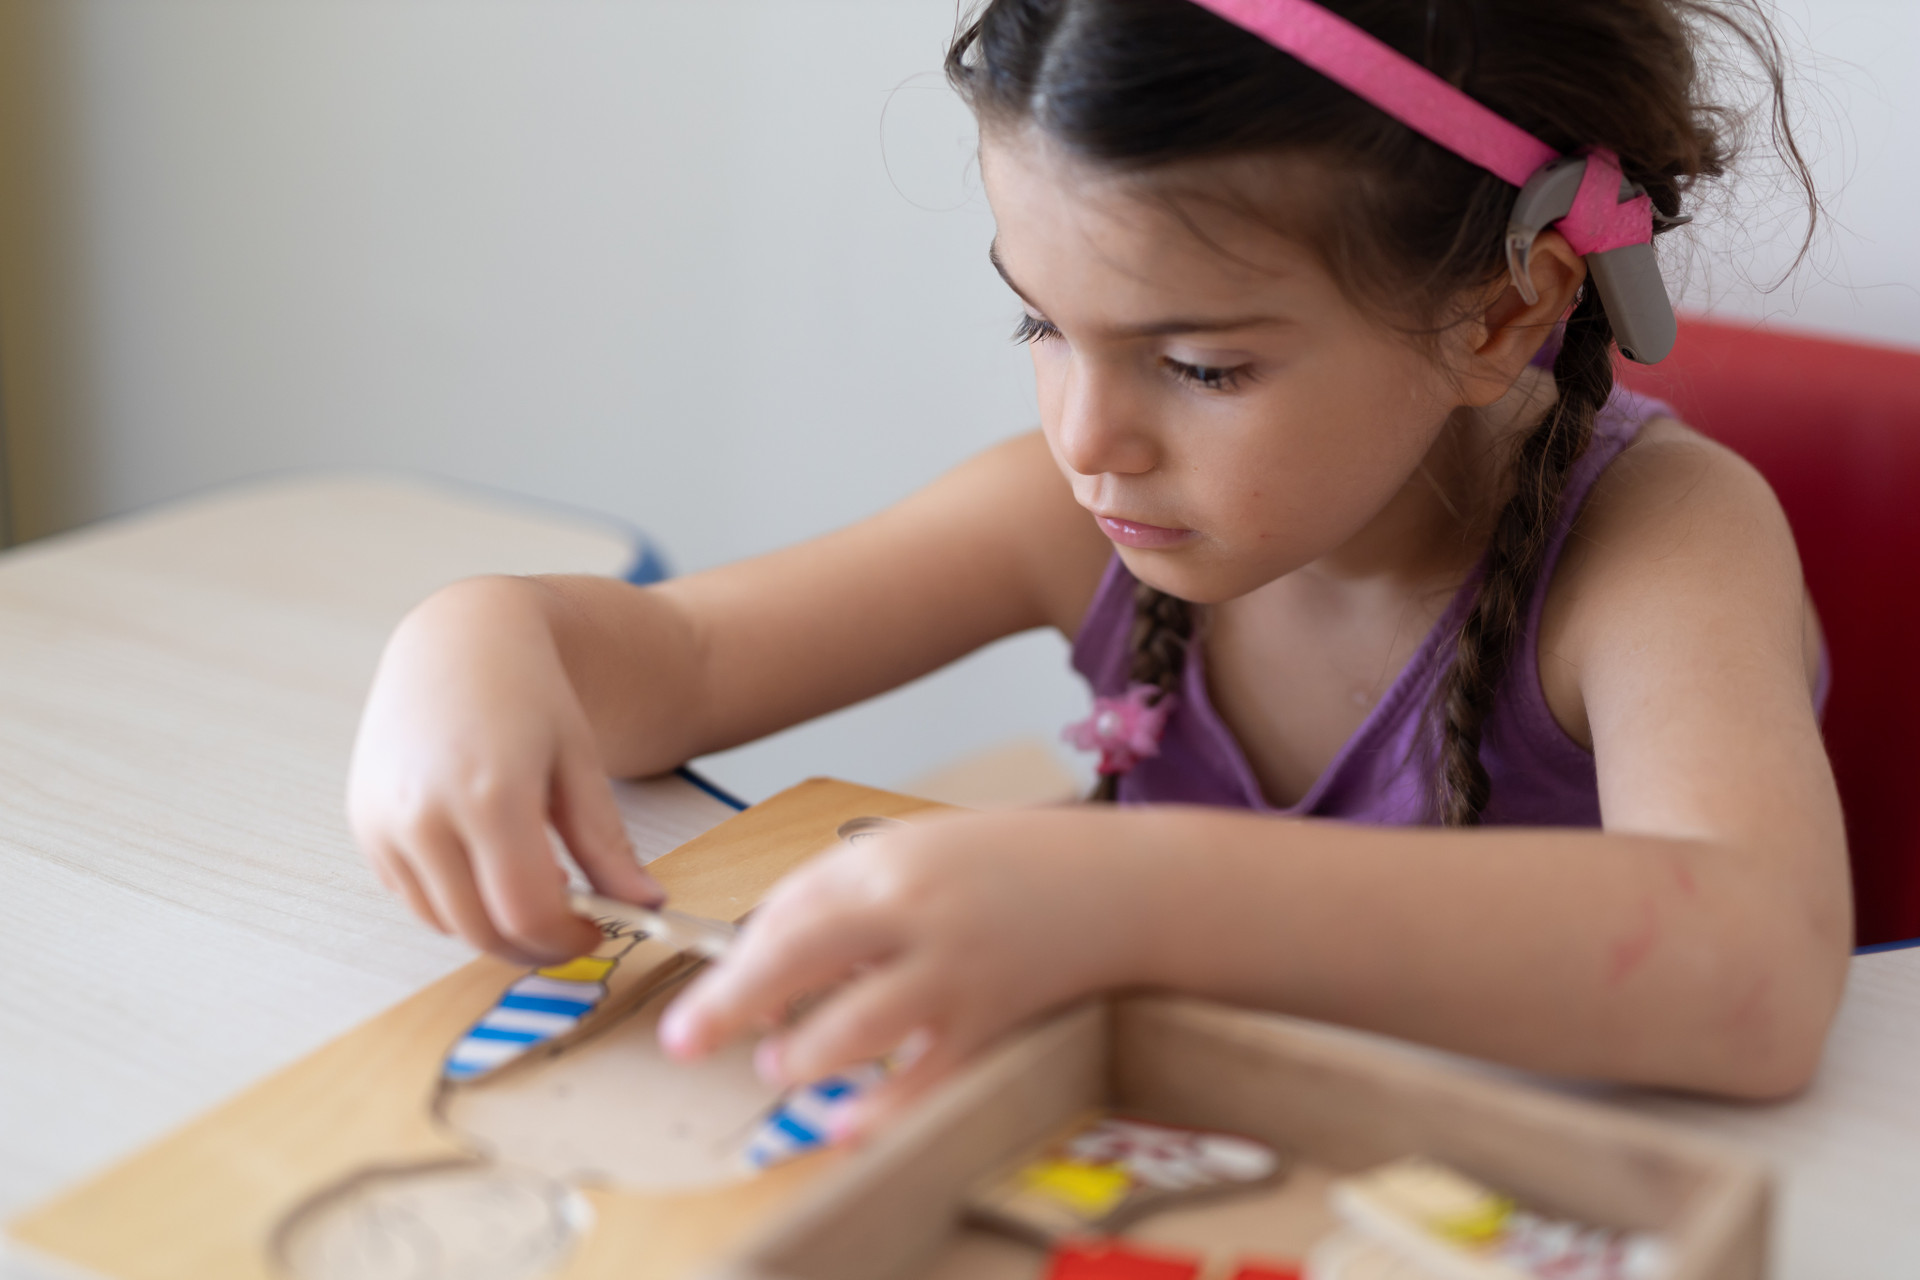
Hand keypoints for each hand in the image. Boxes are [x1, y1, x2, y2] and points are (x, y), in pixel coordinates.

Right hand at [347, 577, 661, 963]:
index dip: (566, 940)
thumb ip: (607, 845)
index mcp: (490, 794)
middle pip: (481, 929)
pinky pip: (411, 894)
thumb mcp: (580, 764)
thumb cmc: (529, 693)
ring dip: (491, 922)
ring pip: (442, 921)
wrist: (460, 638)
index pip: (526, 913)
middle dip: (533, 943)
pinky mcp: (364, 822)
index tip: (596, 932)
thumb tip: (648, 905)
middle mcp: (424, 812)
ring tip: (533, 880)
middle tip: (569, 924)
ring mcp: (384, 819)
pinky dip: (453, 899)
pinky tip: (488, 861)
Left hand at [657, 806, 1158, 1138]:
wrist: (1124, 884)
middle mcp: (915, 910)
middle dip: (731, 1001)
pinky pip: (923, 1078)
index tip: (712, 989)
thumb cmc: (1018, 864)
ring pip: (854, 1025)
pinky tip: (845, 1125)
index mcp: (891, 860)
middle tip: (683, 1040)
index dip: (741, 954)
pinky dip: (880, 1109)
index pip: (790, 907)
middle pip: (798, 956)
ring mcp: (955, 971)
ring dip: (801, 1055)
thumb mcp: (926, 848)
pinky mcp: (991, 1022)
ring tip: (778, 1067)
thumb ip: (852, 892)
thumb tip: (771, 946)